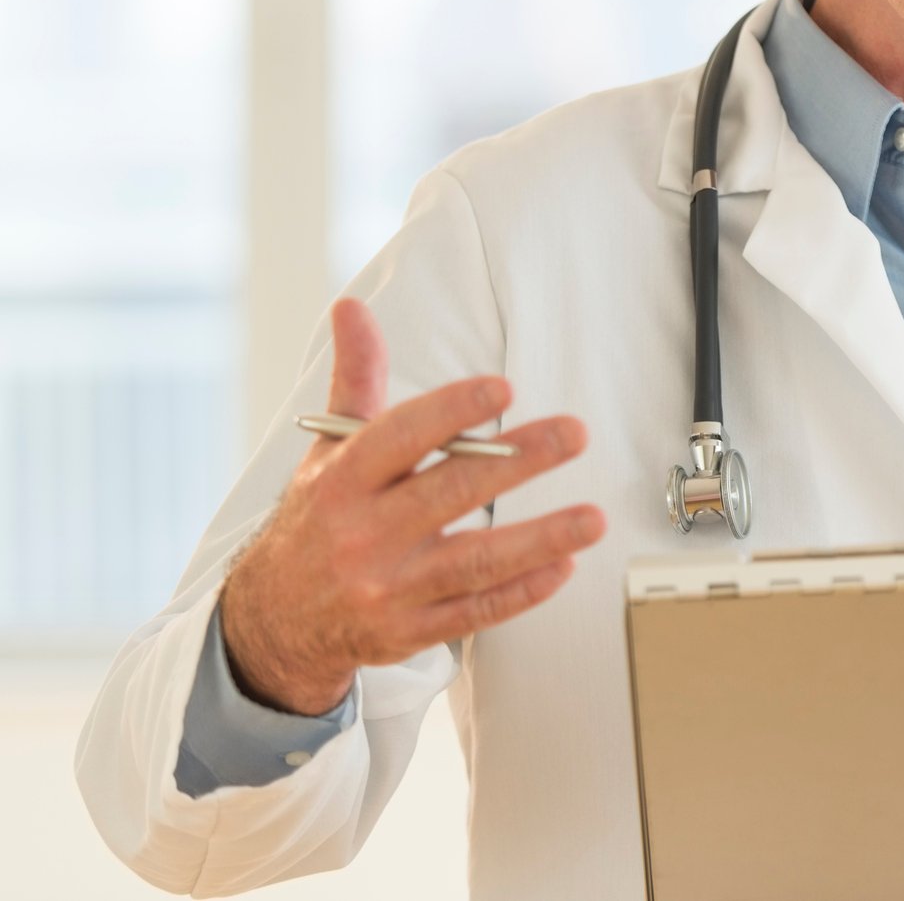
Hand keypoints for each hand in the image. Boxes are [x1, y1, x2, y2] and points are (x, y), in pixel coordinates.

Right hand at [218, 298, 605, 714]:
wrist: (274, 620)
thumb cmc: (318, 518)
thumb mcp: (327, 449)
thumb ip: (356, 380)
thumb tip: (351, 308)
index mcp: (342, 481)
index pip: (399, 438)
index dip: (451, 411)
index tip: (503, 388)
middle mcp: (363, 534)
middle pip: (449, 493)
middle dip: (517, 462)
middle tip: (573, 435)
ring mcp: (388, 588)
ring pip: (473, 562)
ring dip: (539, 540)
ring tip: (592, 519)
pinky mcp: (409, 632)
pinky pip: (474, 613)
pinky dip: (521, 592)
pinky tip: (563, 567)